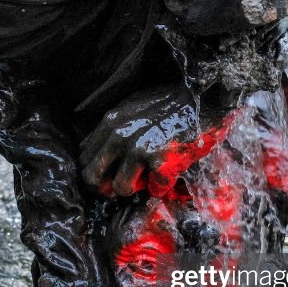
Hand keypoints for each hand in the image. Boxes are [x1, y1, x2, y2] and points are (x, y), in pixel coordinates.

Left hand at [80, 85, 224, 197]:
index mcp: (111, 122)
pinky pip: (154, 189)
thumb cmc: (172, 102)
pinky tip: (170, 173)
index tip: (108, 177)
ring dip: (136, 188)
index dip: (95, 171)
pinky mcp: (159, 160)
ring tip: (150, 177)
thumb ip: (116, 128)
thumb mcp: (134, 107)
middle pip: (92, 177)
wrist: (203, 97)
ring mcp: (138, 148)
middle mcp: (120, 135)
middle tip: (124, 186)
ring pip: (121, 188)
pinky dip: (163, 186)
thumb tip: (103, 152)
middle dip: (106, 187)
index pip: (84, 157)